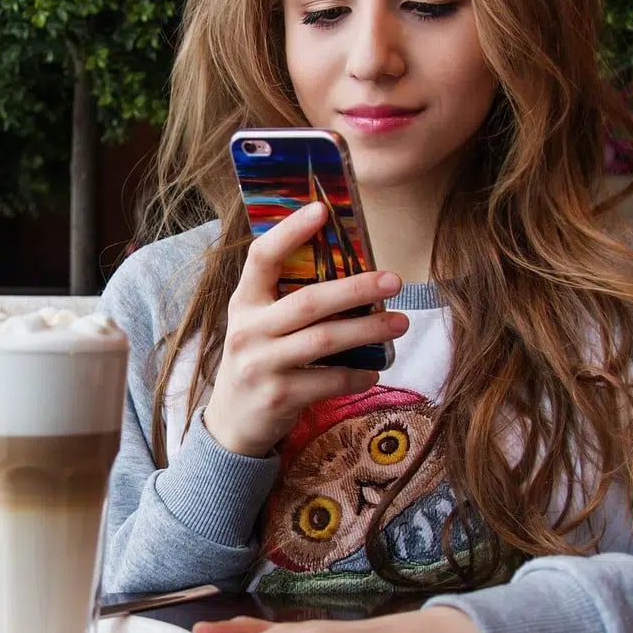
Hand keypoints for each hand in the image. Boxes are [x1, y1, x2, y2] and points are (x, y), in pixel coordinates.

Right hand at [202, 201, 409, 457]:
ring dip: (369, 330)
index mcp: (243, 302)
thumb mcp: (258, 323)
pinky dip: (358, 375)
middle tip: (393, 280)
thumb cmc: (258, 359)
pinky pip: (329, 381)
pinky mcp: (279, 397)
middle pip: (308, 302)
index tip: (322, 210)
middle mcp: (248, 330)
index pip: (261, 258)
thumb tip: (350, 268)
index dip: (290, 232)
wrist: (232, 422)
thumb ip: (286, 298)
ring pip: (325, 340)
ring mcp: (261, 365)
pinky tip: (374, 371)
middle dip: (356, 288)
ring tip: (400, 323)